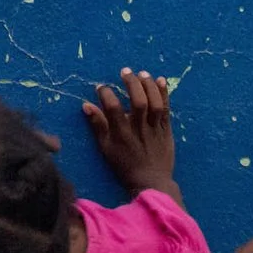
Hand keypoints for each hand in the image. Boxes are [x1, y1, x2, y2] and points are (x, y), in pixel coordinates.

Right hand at [83, 67, 177, 198]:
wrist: (151, 181)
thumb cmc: (125, 165)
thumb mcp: (106, 148)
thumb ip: (98, 126)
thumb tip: (86, 105)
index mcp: (122, 134)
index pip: (113, 109)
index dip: (106, 95)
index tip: (101, 86)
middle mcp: (139, 129)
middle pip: (138, 102)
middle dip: (132, 84)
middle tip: (125, 71)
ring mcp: (155, 129)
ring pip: (155, 104)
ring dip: (149, 86)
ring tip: (142, 73)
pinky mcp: (167, 130)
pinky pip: (166, 110)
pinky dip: (164, 94)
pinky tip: (160, 80)